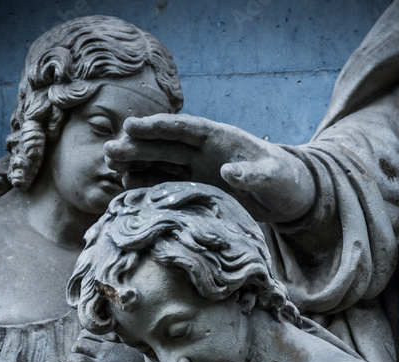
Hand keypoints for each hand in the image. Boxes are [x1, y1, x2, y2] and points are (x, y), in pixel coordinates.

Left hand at [68, 331, 149, 361]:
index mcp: (118, 340)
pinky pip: (78, 360)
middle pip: (84, 335)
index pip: (96, 330)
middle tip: (80, 354)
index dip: (88, 336)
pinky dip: (71, 361)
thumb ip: (128, 346)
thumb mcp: (139, 353)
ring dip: (74, 352)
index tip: (87, 344)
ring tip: (76, 360)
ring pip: (78, 345)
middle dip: (79, 344)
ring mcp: (104, 356)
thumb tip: (121, 343)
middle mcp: (109, 345)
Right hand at [105, 114, 315, 222]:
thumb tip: (229, 171)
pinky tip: (127, 188)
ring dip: (136, 164)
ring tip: (111, 167)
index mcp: (220, 138)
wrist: (289, 199)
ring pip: (160, 163)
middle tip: (109, 151)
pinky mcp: (196, 189)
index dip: (158, 127)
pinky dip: (147, 185)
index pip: (184, 128)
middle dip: (137, 146)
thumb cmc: (285, 182)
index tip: (132, 126)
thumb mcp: (274, 178)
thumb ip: (253, 174)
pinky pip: (166, 184)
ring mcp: (197, 169)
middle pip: (165, 145)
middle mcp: (203, 151)